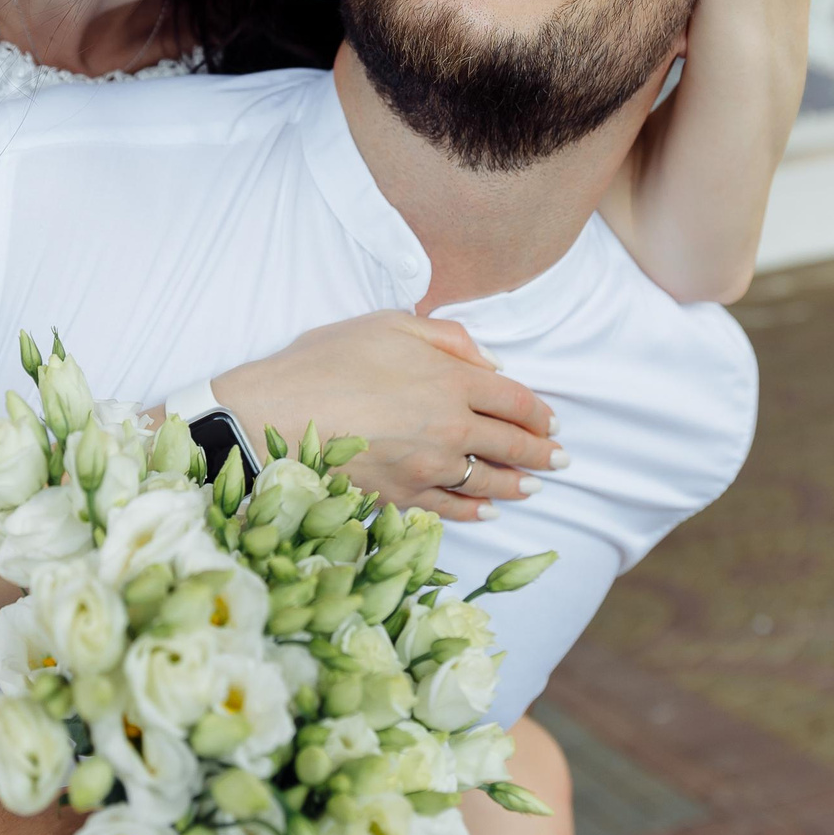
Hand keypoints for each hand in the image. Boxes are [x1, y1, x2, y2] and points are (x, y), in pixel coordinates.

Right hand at [213, 311, 561, 521]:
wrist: (272, 417)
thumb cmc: (323, 361)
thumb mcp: (387, 323)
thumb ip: (448, 337)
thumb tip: (492, 362)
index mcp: (451, 381)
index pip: (515, 401)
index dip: (540, 412)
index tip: (553, 422)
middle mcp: (450, 429)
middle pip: (512, 445)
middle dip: (542, 453)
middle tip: (561, 460)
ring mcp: (427, 469)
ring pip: (487, 482)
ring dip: (516, 484)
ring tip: (532, 486)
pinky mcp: (402, 497)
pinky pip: (450, 509)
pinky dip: (474, 511)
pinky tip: (487, 511)